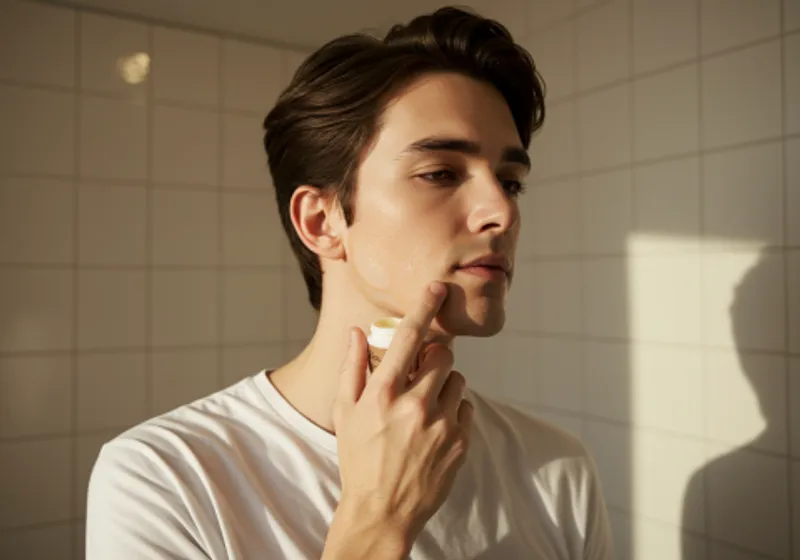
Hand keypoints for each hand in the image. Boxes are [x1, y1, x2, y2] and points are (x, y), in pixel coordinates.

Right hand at [324, 282, 473, 558]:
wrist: (382, 511)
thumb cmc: (358, 459)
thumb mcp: (345, 412)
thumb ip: (353, 368)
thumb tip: (358, 332)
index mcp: (384, 393)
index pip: (409, 338)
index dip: (425, 307)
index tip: (438, 288)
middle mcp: (415, 404)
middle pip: (443, 355)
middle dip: (434, 357)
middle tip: (420, 372)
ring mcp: (441, 424)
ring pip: (458, 380)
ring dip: (444, 385)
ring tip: (424, 406)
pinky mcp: (460, 442)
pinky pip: (466, 408)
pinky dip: (454, 410)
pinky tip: (434, 427)